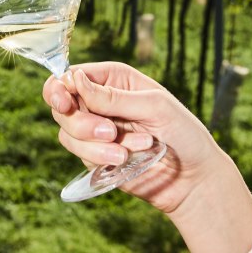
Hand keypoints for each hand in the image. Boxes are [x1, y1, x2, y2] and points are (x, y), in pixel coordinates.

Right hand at [44, 62, 251, 251]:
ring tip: (125, 150)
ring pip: (67, 132)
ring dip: (94, 144)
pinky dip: (100, 157)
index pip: (70, 75)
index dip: (59, 88)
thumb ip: (112, 96)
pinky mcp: (94, 154)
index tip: (65, 103)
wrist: (192, 177)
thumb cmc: (183, 133)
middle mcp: (99, 101)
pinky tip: (124, 158)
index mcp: (113, 79)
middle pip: (61, 105)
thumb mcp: (153, 106)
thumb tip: (76, 79)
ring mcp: (94, 129)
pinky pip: (79, 153)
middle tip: (109, 132)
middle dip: (80, 122)